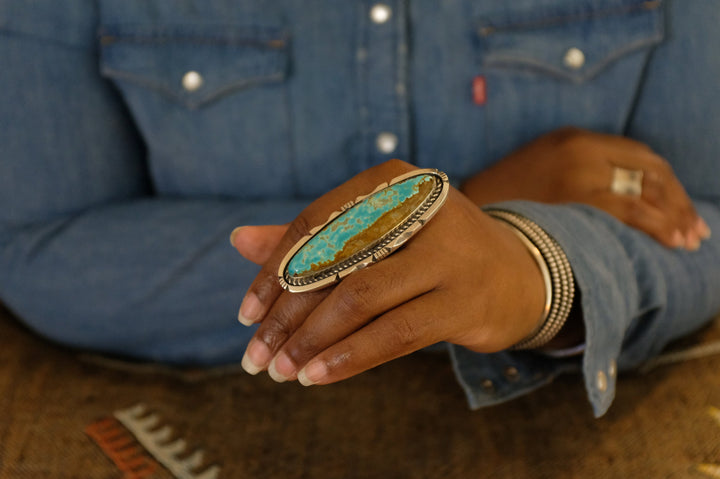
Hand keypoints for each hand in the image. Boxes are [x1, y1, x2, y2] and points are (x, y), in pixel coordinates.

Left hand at [230, 160, 547, 384]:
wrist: (517, 274)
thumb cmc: (429, 252)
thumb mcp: (375, 234)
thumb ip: (311, 237)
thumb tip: (239, 239)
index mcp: (391, 183)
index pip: (314, 225)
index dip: (273, 273)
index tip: (247, 315)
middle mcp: (422, 208)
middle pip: (332, 265)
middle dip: (286, 317)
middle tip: (255, 356)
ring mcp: (448, 255)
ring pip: (359, 300)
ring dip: (311, 341)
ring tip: (281, 371)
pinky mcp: (464, 301)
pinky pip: (394, 334)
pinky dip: (350, 357)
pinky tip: (317, 376)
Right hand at [461, 127, 710, 249]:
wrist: (455, 210)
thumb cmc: (498, 203)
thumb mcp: (536, 174)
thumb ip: (571, 176)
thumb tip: (613, 201)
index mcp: (572, 139)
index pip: (638, 156)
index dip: (666, 184)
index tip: (677, 208)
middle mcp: (578, 147)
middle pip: (649, 169)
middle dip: (677, 201)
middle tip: (694, 231)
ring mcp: (576, 170)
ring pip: (645, 190)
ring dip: (674, 215)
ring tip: (688, 240)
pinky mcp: (571, 196)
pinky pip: (629, 210)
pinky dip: (657, 224)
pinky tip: (670, 240)